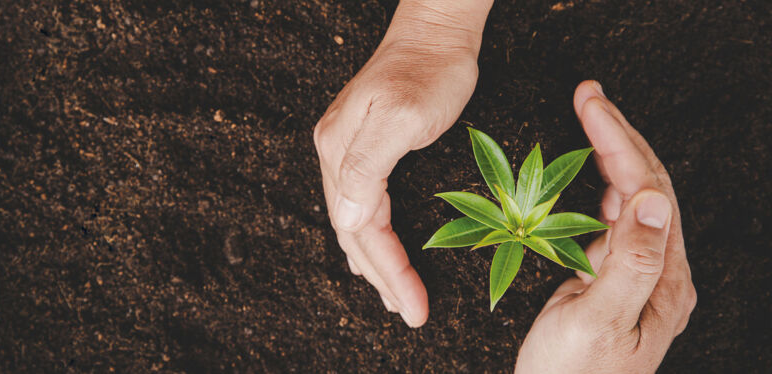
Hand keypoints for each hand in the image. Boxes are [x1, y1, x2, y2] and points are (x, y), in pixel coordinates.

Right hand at [313, 1, 492, 326]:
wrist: (436, 31)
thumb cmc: (430, 70)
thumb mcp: (402, 115)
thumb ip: (368, 166)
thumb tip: (344, 219)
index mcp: (339, 151)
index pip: (359, 227)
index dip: (388, 269)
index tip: (414, 304)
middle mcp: (335, 154)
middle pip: (353, 231)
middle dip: (382, 276)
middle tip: (410, 311)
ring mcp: (346, 150)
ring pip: (355, 222)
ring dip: (375, 263)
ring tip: (395, 296)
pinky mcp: (365, 146)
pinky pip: (363, 204)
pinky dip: (373, 237)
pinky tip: (376, 253)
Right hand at [514, 81, 696, 372]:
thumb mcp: (598, 321)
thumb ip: (629, 262)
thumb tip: (654, 201)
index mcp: (663, 280)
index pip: (647, 192)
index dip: (620, 142)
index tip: (591, 106)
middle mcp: (660, 273)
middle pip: (648, 187)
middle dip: (619, 135)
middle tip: (589, 96)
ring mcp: (639, 274)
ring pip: (633, 198)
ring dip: (613, 154)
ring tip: (591, 119)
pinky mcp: (615, 278)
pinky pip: (614, 220)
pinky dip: (602, 187)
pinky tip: (593, 174)